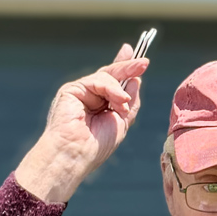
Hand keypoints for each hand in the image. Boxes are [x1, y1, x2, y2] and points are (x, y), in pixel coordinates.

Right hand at [15, 43, 149, 202]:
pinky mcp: (71, 89)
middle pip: (111, 75)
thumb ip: (130, 102)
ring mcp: (80, 92)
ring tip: (124, 104)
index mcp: (100, 105)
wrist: (76, 154)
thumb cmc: (97, 146)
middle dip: (128, 67)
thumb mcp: (122, 122)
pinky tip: (121, 100)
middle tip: (145, 62)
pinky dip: (112, 89)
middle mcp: (90, 96)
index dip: (125, 69)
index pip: (114, 83)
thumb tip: (136, 80)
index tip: (141, 60)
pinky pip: (97, 80)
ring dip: (121, 90)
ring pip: (107, 77)